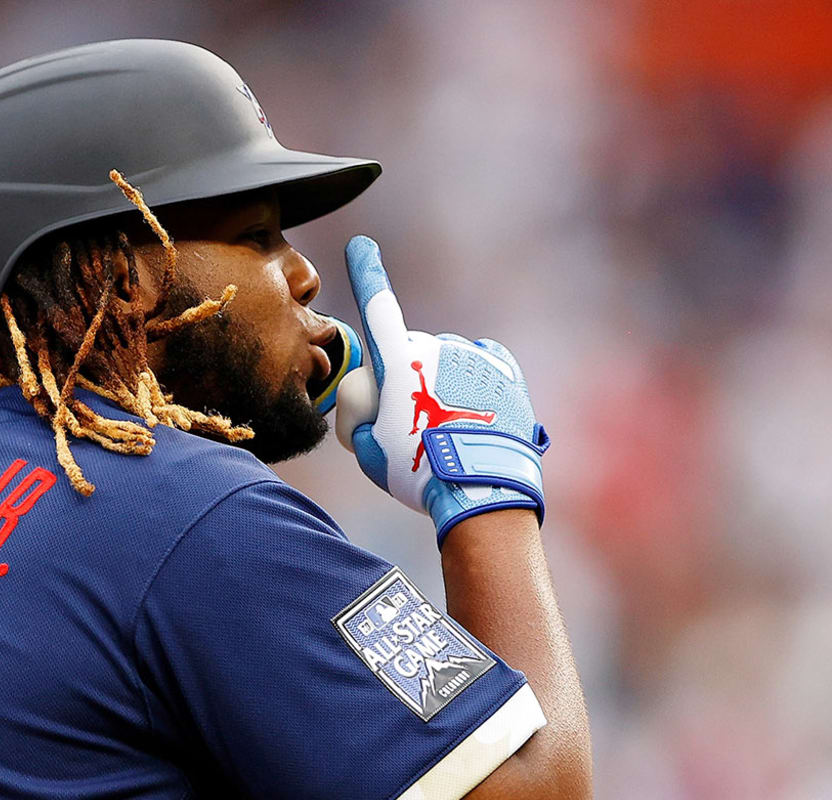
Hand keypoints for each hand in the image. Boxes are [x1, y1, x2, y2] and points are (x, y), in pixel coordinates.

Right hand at [335, 236, 548, 544]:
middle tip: (408, 431)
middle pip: (408, 355)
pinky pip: (479, 365)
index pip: (377, 308)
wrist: (481, 490)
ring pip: (444, 363)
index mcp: (398, 363)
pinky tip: (469, 410)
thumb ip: (362, 417)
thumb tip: (376, 404)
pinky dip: (471, 383)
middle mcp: (436, 348)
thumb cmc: (417, 473)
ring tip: (445, 433)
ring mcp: (473, 358)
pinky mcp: (504, 373)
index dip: (366, 274)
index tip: (361, 245)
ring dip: (439, 386)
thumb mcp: (368, 452)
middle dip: (403, 383)